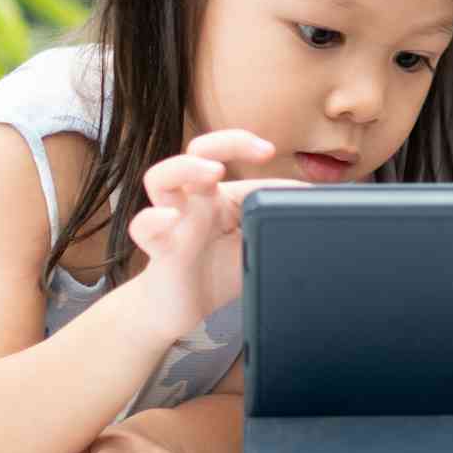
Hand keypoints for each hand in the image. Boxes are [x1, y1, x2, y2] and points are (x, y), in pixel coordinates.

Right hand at [128, 129, 297, 337]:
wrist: (178, 309)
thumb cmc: (215, 270)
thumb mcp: (254, 241)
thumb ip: (274, 217)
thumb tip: (309, 196)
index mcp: (217, 195)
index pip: (229, 157)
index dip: (247, 145)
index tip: (269, 150)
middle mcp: (193, 200)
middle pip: (196, 152)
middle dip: (223, 143)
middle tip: (258, 151)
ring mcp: (173, 221)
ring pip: (161, 178)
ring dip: (186, 168)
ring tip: (212, 172)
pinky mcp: (160, 248)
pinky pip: (143, 227)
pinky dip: (153, 220)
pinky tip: (168, 219)